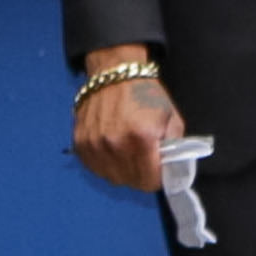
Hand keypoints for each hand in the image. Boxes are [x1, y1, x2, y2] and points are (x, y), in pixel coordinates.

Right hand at [73, 46, 183, 192]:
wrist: (114, 73)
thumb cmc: (146, 94)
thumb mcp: (172, 118)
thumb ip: (174, 148)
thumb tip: (171, 170)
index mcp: (141, 138)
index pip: (150, 181)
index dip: (158, 178)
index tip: (159, 171)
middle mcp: (115, 145)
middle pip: (131, 182)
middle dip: (141, 176)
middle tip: (145, 161)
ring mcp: (95, 145)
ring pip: (112, 177)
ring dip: (123, 171)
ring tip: (128, 154)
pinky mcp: (80, 143)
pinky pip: (95, 168)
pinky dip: (106, 165)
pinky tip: (113, 151)